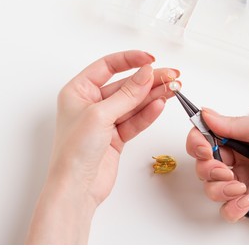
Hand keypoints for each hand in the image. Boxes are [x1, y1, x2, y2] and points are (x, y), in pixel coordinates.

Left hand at [27, 50, 179, 243]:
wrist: (77, 188)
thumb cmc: (74, 151)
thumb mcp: (100, 115)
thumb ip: (127, 94)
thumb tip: (146, 73)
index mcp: (78, 91)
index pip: (107, 67)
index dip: (129, 60)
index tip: (150, 59)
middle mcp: (92, 104)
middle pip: (125, 85)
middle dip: (148, 80)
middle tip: (171, 76)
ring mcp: (106, 121)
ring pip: (134, 103)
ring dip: (153, 96)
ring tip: (173, 88)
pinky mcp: (117, 136)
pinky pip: (136, 120)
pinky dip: (148, 113)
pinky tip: (160, 104)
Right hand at [186, 108, 248, 225]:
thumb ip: (232, 124)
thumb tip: (206, 114)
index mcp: (241, 139)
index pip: (205, 138)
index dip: (197, 143)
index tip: (204, 148)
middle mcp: (238, 160)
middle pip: (203, 164)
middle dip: (210, 168)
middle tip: (226, 169)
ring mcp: (240, 182)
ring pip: (210, 187)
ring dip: (223, 188)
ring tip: (242, 186)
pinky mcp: (245, 202)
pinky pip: (224, 208)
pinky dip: (234, 206)